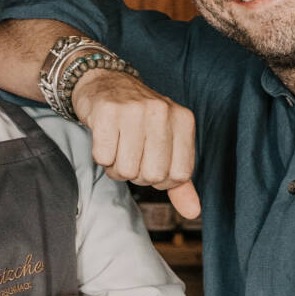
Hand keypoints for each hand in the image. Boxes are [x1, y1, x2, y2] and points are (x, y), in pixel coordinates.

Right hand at [71, 68, 200, 218]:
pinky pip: (104, 158)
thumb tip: (193, 212)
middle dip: (137, 174)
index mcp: (183, 119)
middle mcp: (162, 112)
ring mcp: (134, 110)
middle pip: (152, 175)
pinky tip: (105, 138)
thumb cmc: (139, 120)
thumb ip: (180, 180)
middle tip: (131, 154)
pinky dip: (101, 156)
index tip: (151, 162)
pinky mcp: (107, 112)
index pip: (179, 175)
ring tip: (117, 147)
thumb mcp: (167, 144)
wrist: (105, 83)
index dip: (161, 179)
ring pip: (127, 170)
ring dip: (117, 167)